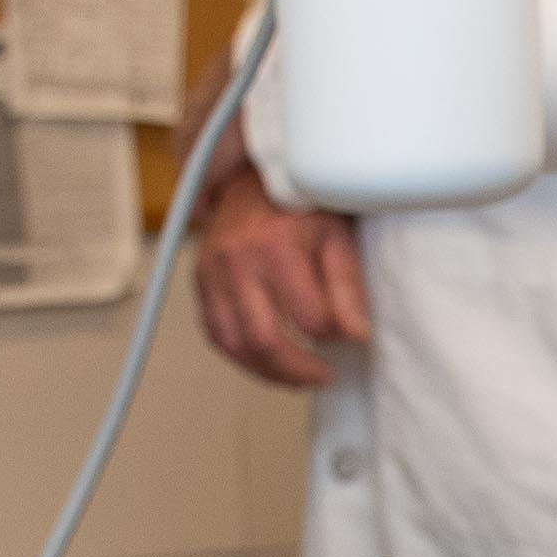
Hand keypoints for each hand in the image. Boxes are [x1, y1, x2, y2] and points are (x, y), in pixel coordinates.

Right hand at [192, 164, 370, 389]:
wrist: (253, 179)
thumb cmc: (298, 206)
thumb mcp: (336, 237)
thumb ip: (347, 287)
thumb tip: (356, 335)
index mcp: (275, 248)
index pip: (309, 319)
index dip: (334, 337)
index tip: (350, 340)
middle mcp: (235, 262)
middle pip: (265, 342)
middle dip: (298, 371)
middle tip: (322, 376)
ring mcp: (211, 274)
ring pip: (235, 345)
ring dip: (268, 372)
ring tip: (296, 377)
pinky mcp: (200, 282)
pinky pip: (215, 334)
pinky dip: (241, 356)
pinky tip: (266, 361)